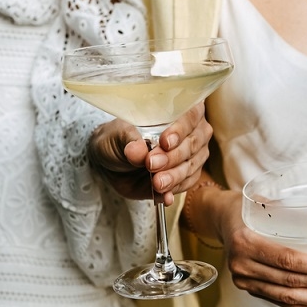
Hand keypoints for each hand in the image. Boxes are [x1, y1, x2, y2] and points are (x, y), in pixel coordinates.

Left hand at [88, 102, 212, 204]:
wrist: (113, 162)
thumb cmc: (118, 138)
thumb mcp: (117, 135)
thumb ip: (129, 140)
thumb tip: (138, 150)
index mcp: (178, 111)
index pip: (190, 116)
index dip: (180, 129)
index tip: (164, 142)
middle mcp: (191, 131)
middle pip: (193, 143)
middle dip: (172, 156)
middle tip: (151, 164)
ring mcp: (193, 154)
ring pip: (191, 165)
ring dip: (174, 176)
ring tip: (156, 183)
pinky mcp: (187, 175)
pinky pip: (187, 183)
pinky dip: (175, 189)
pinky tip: (165, 196)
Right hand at [213, 190, 306, 306]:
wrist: (221, 218)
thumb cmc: (246, 207)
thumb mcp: (262, 200)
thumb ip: (287, 209)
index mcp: (246, 241)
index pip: (286, 260)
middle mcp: (243, 265)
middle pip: (291, 282)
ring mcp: (246, 281)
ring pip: (289, 297)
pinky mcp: (252, 289)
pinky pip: (282, 303)